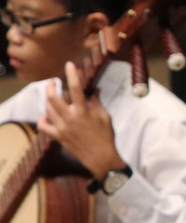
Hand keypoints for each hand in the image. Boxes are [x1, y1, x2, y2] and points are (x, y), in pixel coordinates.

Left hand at [37, 61, 124, 179]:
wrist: (100, 157)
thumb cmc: (106, 137)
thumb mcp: (104, 117)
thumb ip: (96, 103)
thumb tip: (93, 90)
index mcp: (83, 112)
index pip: (76, 89)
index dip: (72, 75)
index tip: (69, 65)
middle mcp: (69, 118)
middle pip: (52, 98)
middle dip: (51, 86)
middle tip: (53, 81)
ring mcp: (61, 128)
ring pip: (47, 109)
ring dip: (48, 100)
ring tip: (52, 95)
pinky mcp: (57, 136)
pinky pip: (44, 125)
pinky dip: (43, 118)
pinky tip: (47, 114)